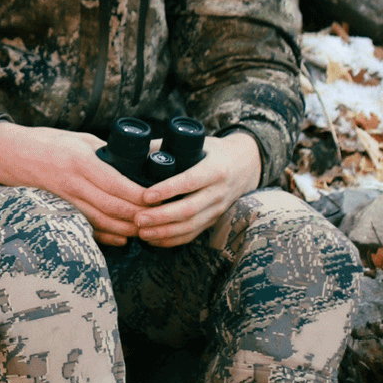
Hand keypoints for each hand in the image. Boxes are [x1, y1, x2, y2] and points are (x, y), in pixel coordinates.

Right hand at [0, 120, 150, 246]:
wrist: (10, 155)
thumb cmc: (48, 143)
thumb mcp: (81, 139)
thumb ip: (109, 150)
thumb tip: (144, 153)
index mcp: (80, 162)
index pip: (116, 183)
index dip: (139, 195)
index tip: (158, 197)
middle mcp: (73, 184)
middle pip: (112, 207)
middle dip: (139, 215)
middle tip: (160, 216)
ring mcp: (65, 200)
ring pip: (101, 222)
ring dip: (126, 229)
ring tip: (147, 229)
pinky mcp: (60, 211)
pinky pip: (86, 228)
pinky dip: (106, 237)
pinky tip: (122, 238)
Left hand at [136, 132, 261, 246]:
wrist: (245, 166)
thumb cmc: (215, 151)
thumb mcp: (198, 142)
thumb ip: (168, 146)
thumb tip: (137, 151)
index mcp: (215, 170)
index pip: (190, 181)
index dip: (168, 189)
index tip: (146, 195)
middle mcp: (219, 192)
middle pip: (189, 209)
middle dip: (162, 216)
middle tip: (138, 218)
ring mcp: (218, 209)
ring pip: (191, 226)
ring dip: (164, 232)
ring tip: (141, 232)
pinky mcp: (213, 221)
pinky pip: (193, 234)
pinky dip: (172, 240)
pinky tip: (153, 240)